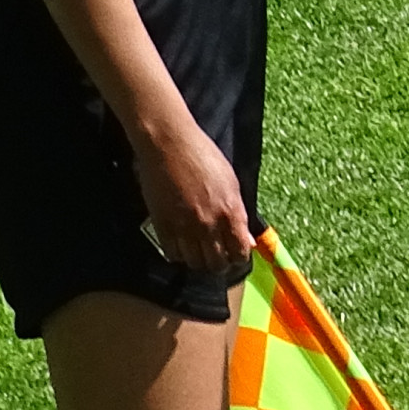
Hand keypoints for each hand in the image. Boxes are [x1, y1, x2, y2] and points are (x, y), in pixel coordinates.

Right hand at [130, 110, 255, 274]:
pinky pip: (172, 253)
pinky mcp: (162, 225)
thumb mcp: (231, 182)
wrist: (170, 145)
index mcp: (230, 210)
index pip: (239, 250)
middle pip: (216, 263)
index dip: (239, 257)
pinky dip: (179, 254)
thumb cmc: (203, 156)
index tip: (237, 256)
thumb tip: (246, 239)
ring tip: (200, 253)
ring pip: (194, 263)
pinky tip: (182, 246)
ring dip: (199, 261)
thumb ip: (238, 213)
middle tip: (218, 258)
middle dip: (220, 264)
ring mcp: (183, 226)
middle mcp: (208, 223)